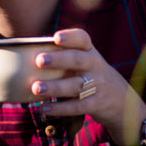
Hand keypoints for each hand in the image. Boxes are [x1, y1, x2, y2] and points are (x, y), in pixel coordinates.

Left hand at [30, 28, 145, 145]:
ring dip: (55, 87)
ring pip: (75, 85)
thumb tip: (24, 52)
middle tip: (39, 60)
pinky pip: (77, 107)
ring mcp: (96, 85)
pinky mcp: (95, 104)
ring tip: (36, 87)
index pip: (83, 39)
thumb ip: (64, 55)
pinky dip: (60, 108)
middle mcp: (94, 65)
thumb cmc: (90, 74)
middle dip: (59, 60)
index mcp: (90, 51)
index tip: (56, 37)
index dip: (70, 37)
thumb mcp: (85, 60)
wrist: (121, 99)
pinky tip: (43, 108)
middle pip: (78, 60)